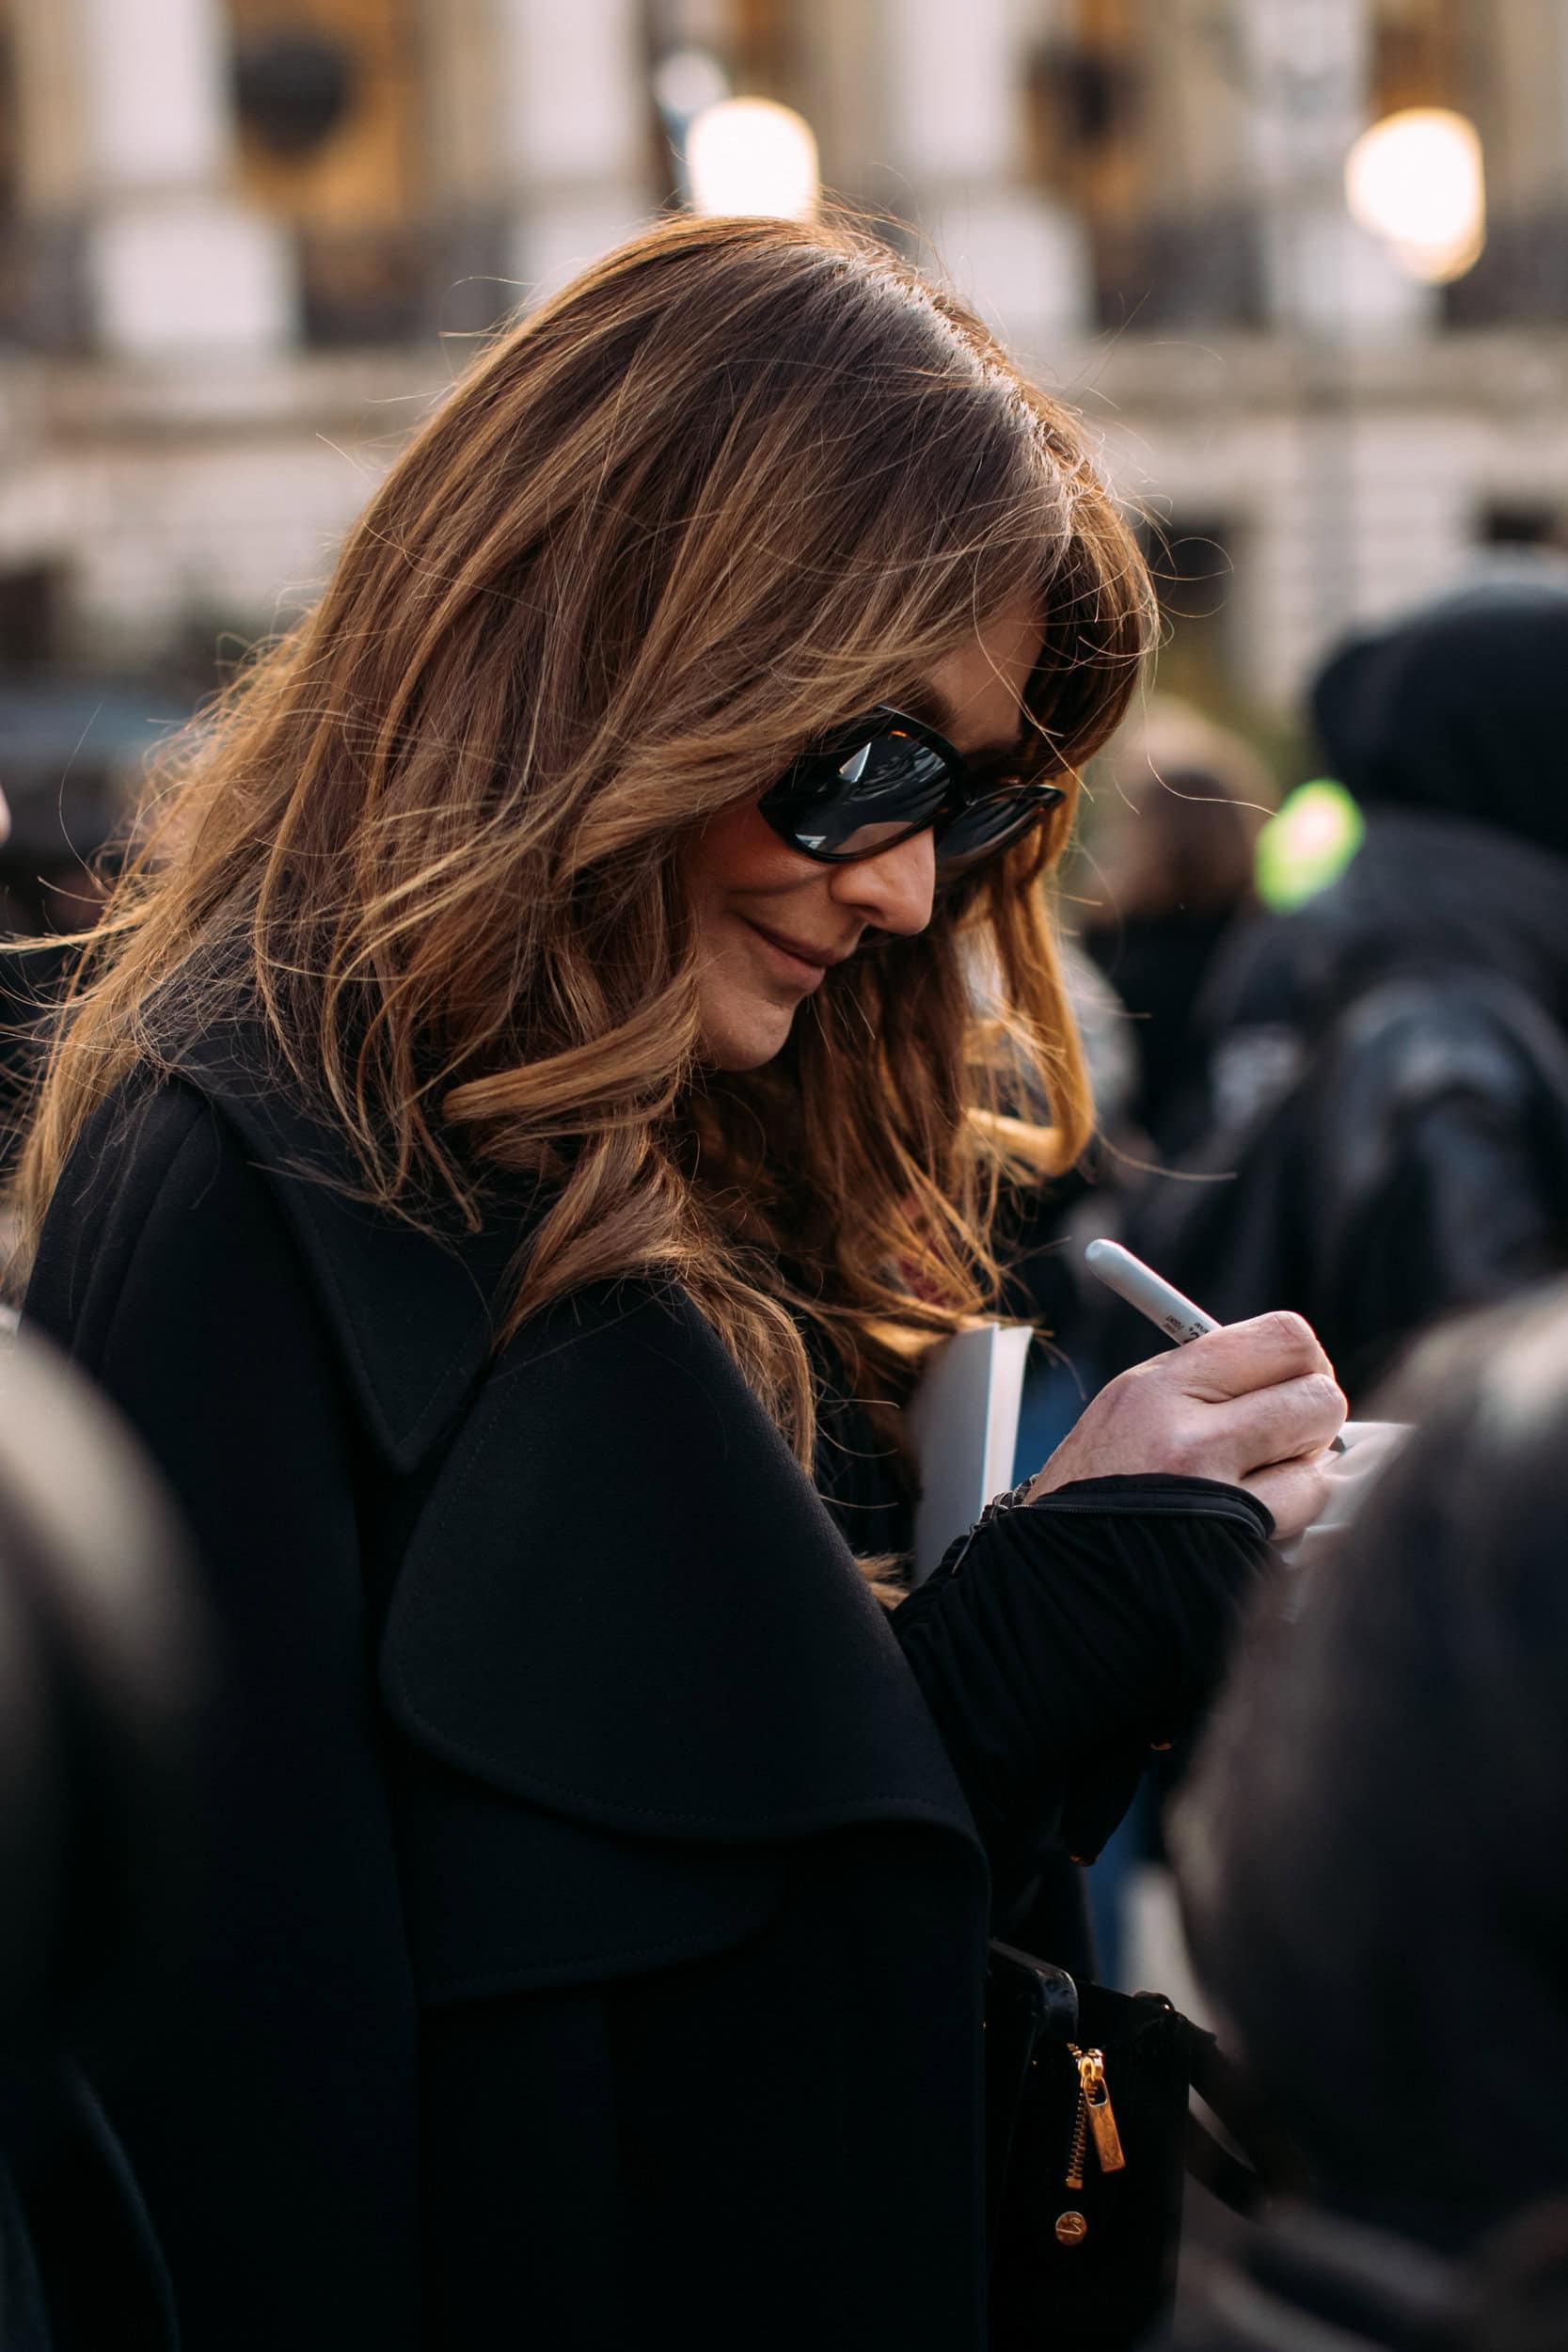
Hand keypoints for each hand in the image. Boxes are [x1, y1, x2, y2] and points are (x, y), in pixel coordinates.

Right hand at [1027, 1312, 1345, 1543]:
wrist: (1050, 1575)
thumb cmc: (1094, 1488)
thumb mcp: (1129, 1408)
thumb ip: (1208, 1381)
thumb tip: (1297, 1373)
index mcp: (1159, 1386)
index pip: (1285, 1339)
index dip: (1305, 1361)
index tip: (1296, 1379)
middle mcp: (1186, 1438)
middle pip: (1319, 1399)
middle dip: (1314, 1420)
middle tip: (1287, 1435)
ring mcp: (1212, 1501)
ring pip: (1318, 1469)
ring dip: (1300, 1480)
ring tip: (1251, 1490)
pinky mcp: (1233, 1553)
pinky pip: (1302, 1523)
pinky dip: (1289, 1523)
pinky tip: (1245, 1526)